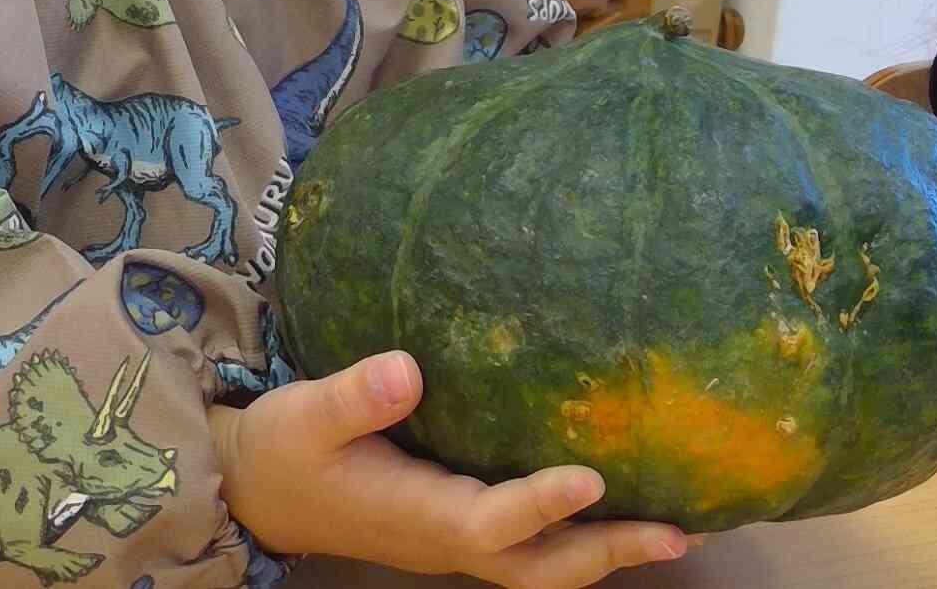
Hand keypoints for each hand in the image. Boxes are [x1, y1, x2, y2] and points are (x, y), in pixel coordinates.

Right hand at [209, 351, 695, 587]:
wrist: (260, 492)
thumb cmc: (285, 450)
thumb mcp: (305, 416)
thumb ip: (353, 398)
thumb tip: (407, 369)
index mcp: (415, 514)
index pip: (491, 521)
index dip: (541, 506)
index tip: (593, 477)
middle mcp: (446, 537)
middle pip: (540, 567)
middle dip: (608, 552)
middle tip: (677, 530)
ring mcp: (454, 536)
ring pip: (542, 562)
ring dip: (606, 550)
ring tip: (674, 526)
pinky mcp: (456, 519)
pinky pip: (530, 542)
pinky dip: (578, 532)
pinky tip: (611, 502)